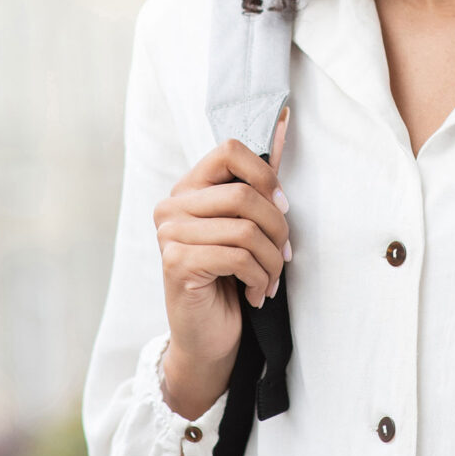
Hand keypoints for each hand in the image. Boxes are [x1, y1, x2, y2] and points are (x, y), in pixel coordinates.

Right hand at [154, 106, 291, 365]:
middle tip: (285, 255)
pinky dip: (259, 277)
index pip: (230, 150)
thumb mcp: (248, 223)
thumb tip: (283, 120)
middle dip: (278, 228)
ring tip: (272, 279)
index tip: (283, 206)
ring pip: (246, 229)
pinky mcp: (176, 264)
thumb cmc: (231, 276)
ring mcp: (169, 235)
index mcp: (189, 188)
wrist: (209, 335)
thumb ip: (260, 177)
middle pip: (244, 194)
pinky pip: (237, 257)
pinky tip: (257, 293)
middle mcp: (171, 206)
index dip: (266, 175)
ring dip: (272, 260)